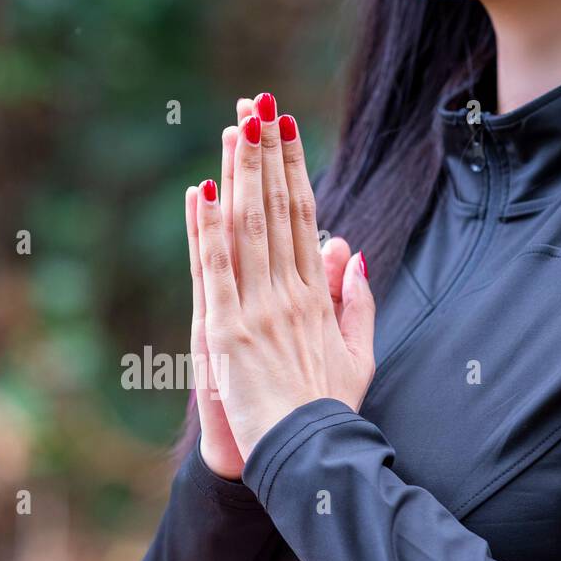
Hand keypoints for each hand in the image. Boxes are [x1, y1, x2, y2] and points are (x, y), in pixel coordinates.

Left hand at [194, 93, 375, 463]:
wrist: (310, 455)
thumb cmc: (330, 410)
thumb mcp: (357, 354)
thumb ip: (355, 301)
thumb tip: (348, 248)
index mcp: (316, 297)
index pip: (304, 218)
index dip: (293, 169)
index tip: (286, 128)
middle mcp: (288, 294)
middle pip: (277, 211)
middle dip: (267, 154)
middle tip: (259, 105)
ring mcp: (257, 311)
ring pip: (248, 230)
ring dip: (241, 176)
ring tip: (236, 127)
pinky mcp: (227, 332)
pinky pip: (216, 270)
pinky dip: (208, 230)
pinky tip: (203, 191)